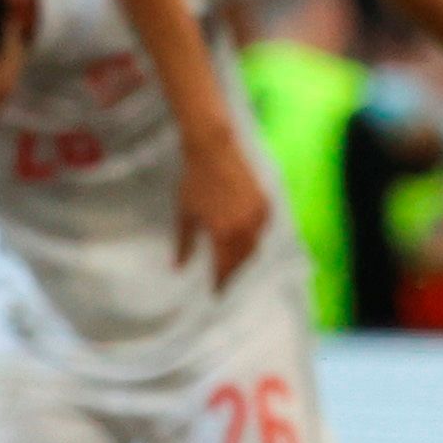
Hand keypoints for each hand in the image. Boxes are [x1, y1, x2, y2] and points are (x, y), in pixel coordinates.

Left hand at [172, 121, 271, 289]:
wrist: (214, 148)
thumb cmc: (194, 180)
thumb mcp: (185, 214)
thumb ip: (184, 244)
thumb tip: (177, 268)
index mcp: (223, 233)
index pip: (224, 268)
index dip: (220, 283)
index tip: (215, 294)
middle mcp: (244, 227)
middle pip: (242, 261)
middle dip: (233, 273)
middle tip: (224, 281)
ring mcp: (258, 214)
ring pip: (254, 247)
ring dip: (244, 258)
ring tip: (233, 263)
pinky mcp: (265, 202)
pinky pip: (261, 230)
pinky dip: (253, 238)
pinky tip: (244, 240)